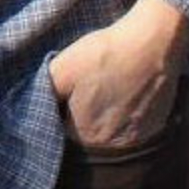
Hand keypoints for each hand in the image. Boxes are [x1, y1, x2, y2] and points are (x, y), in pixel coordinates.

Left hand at [49, 0, 188, 148]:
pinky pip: (129, 125)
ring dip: (101, 114)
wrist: (151, 45)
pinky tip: (122, 90)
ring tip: (103, 86)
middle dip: (78, 113)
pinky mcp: (155, 126)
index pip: (61, 130)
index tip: (62, 92)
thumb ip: (44, 92)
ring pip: (107, 129)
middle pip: (84, 132)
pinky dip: (123, 112)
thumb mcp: (61, 68)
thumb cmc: (103, 55)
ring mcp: (137, 138)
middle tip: (82, 86)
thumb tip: (34, 107)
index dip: (58, 110)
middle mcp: (112, 144)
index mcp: (85, 134)